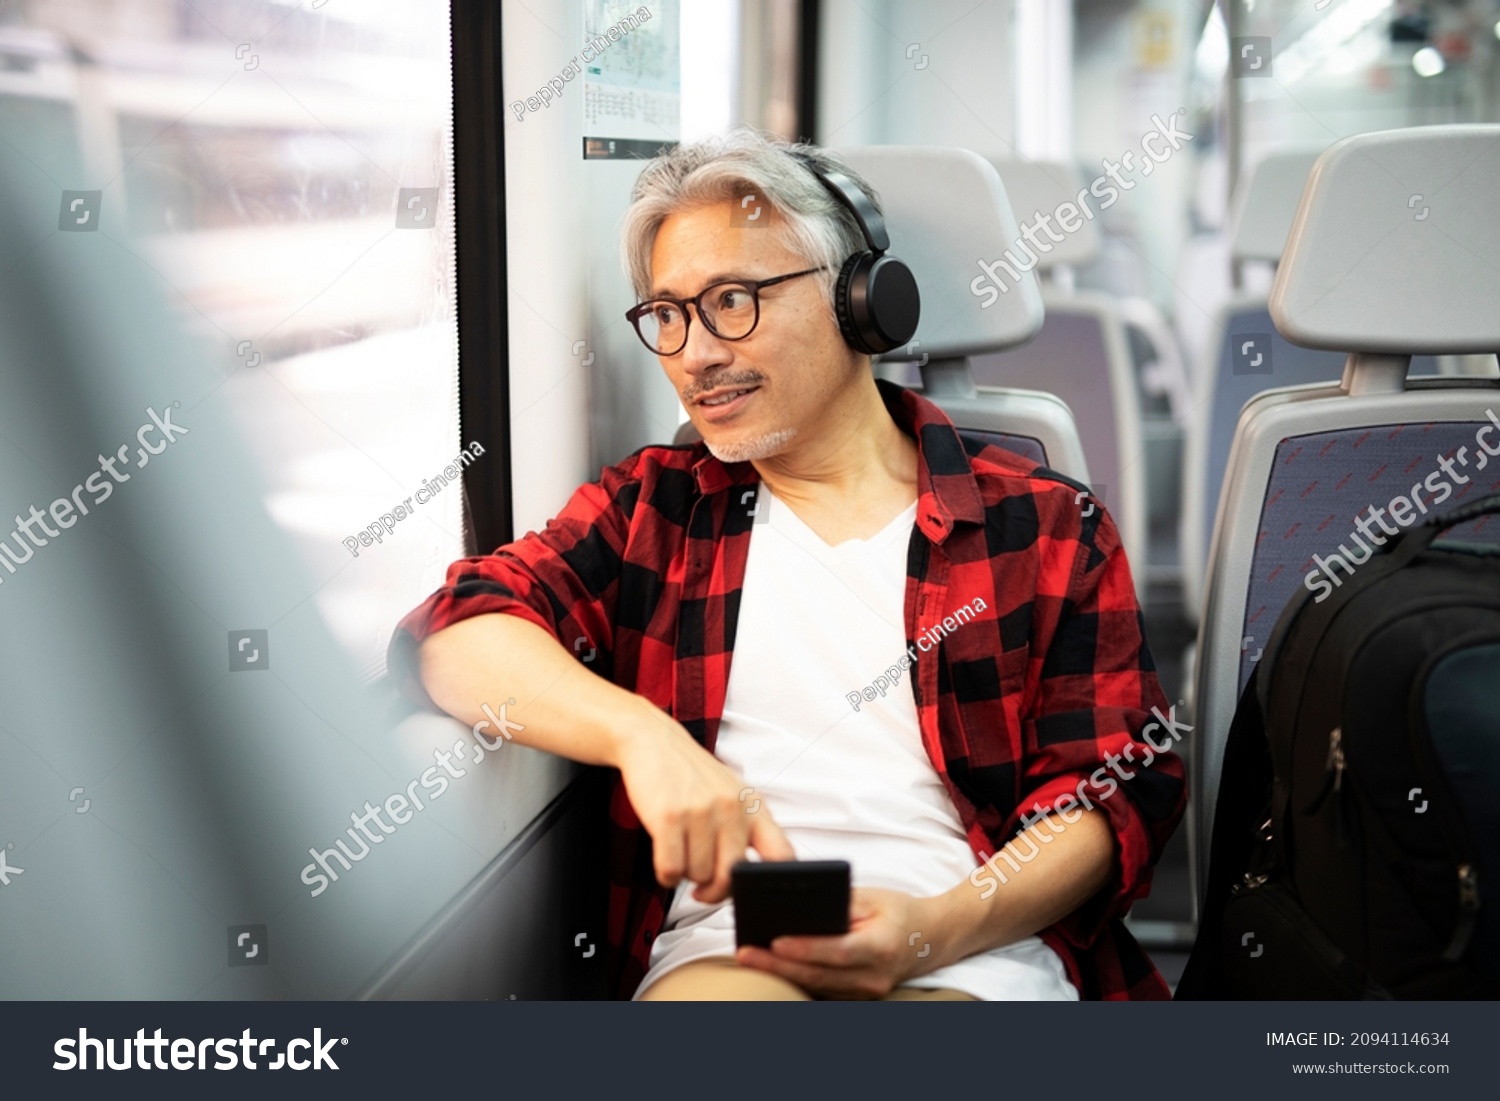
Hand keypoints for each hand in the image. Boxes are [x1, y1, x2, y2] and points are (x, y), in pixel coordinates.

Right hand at [614, 715, 794, 902]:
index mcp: (753, 807)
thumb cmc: (693, 775)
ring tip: (681, 854)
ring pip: (698, 875)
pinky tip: (666, 862)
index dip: (771, 882)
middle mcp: (731, 809)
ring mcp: (701, 812)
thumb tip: (752, 879)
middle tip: (703, 889)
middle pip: (732, 876)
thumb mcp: (733, 794)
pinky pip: (671, 870)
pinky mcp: (670, 817)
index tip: (753, 892)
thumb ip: (748, 830)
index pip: (781, 854)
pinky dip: (666, 876)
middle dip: (714, 891)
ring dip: (686, 875)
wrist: (655, 742)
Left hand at [734, 887, 937, 998]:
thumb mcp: (873, 897)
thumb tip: (800, 906)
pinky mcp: (859, 997)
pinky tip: (771, 965)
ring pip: (817, 986)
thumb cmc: (899, 911)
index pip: (837, 951)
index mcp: (881, 946)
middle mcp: (874, 976)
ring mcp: (867, 992)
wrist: (931, 938)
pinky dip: (797, 978)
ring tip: (749, 958)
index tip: (775, 940)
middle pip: (819, 975)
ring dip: (782, 974)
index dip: (805, 949)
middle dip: (778, 965)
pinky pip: (823, 989)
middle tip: (746, 953)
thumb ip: (839, 903)